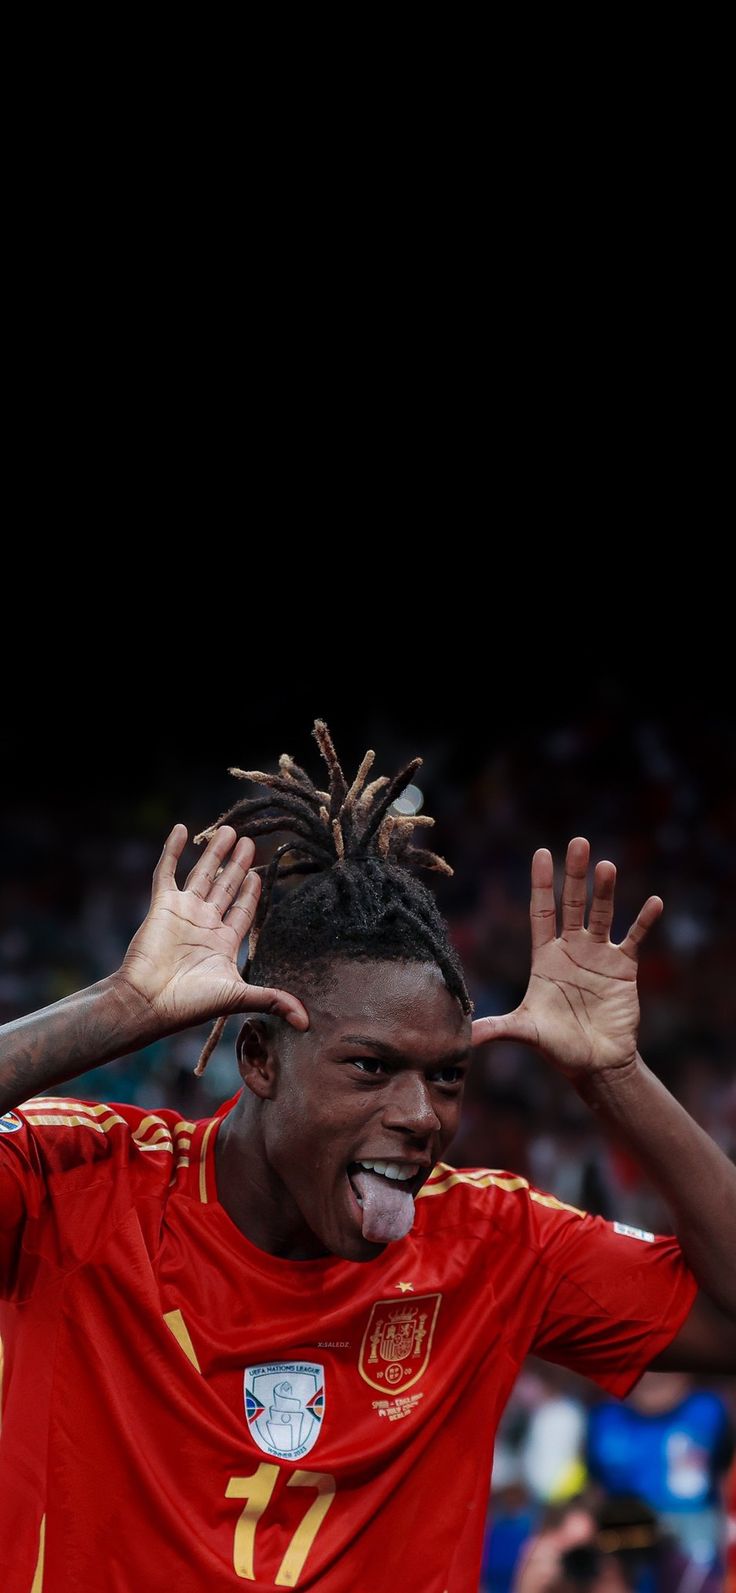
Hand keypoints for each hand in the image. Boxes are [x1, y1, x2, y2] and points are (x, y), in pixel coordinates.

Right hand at [115, 824, 308, 1033]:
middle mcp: (205, 924)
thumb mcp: (238, 997)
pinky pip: (167, 871)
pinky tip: (181, 829)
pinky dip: (172, 850)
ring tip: (228, 829)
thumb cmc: (189, 1004)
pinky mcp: (162, 905)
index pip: (243, 910)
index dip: (252, 892)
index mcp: (223, 943)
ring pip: (202, 874)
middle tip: (250, 841)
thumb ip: (272, 1000)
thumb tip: (307, 1022)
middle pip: (226, 887)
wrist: (147, 1003)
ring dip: (214, 853)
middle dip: (238, 865)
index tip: (260, 873)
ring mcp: (183, 912)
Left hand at [471, 837, 661, 1076]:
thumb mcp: (525, 1031)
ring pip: (602, 914)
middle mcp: (571, 949)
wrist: (595, 1064)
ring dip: (605, 891)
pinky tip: (654, 902)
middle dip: (574, 875)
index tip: (541, 853)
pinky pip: (634, 938)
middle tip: (578, 842)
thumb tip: (463, 1036)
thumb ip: (496, 1028)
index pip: (542, 912)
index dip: (542, 884)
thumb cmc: (558, 1046)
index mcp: (545, 957)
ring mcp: (598, 955)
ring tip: (606, 866)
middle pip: (572, 904)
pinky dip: (644, 920)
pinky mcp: (623, 967)